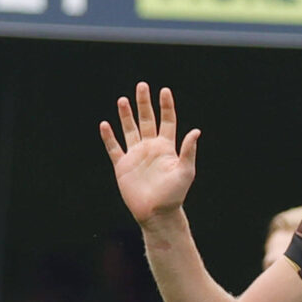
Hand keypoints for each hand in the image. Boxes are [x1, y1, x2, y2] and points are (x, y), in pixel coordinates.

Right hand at [99, 83, 199, 226]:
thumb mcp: (185, 172)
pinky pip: (114, 148)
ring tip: (123, 100)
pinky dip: (109, 137)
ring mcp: (136, 156)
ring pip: (129, 130)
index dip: (166, 106)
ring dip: (126, 115)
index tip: (164, 90)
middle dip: (144, 103)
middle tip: (142, 86)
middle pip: (146, 120)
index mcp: (166, 147)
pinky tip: (105, 125)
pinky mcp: (123, 166)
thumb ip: (188, 151)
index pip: (167, 121)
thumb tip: (196, 131)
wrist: (157, 214)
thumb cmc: (174, 195)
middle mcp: (150, 148)